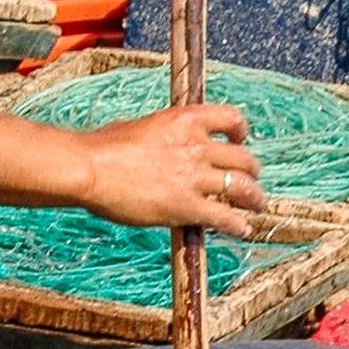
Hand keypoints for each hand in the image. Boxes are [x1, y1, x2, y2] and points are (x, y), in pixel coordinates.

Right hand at [76, 104, 267, 238]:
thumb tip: (160, 144)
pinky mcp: (187, 206)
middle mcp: (197, 146)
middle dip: (251, 171)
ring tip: (258, 207)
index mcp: (185, 120)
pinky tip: (243, 230)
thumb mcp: (140, 127)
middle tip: (250, 181)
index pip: (231, 118)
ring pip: (243, 188)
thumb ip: (161, 134)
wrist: (90, 167)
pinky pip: (225, 217)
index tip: (241, 139)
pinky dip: (238, 225)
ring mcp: (194, 177)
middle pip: (243, 158)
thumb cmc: (103, 147)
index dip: (241, 131)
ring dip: (255, 199)